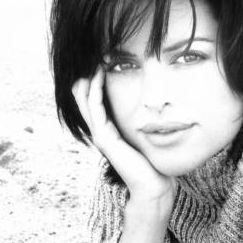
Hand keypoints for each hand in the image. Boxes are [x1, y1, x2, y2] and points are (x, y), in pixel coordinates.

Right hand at [72, 67, 176, 205]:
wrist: (153, 187)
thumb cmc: (154, 165)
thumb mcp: (147, 138)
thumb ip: (144, 126)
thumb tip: (157, 110)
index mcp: (109, 132)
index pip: (95, 102)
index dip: (96, 83)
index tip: (105, 62)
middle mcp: (101, 133)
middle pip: (85, 99)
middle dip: (88, 78)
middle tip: (95, 56)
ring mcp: (101, 136)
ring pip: (86, 102)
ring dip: (89, 80)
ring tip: (95, 61)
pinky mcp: (105, 139)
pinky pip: (95, 109)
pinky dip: (94, 91)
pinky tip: (98, 76)